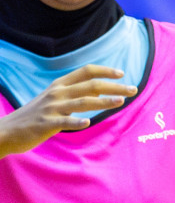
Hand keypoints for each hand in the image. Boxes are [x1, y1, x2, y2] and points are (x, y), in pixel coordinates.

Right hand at [0, 65, 136, 155]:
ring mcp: (51, 108)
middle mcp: (57, 93)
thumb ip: (73, 95)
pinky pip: (63, 122)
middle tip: (133, 89)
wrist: (7, 130)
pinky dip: (76, 121)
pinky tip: (87, 122)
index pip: (85, 72)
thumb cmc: (35, 116)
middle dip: (113, 87)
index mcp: (59, 86)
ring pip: (82, 102)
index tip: (122, 74)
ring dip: (103, 101)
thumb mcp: (54, 100)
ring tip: (121, 101)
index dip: (104, 71)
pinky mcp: (46, 123)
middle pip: (90, 86)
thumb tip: (97, 93)